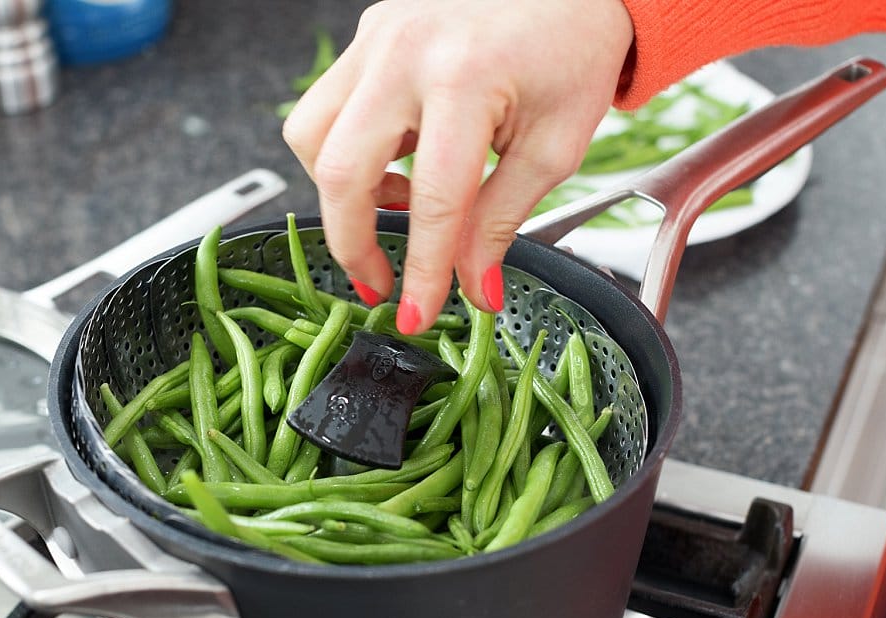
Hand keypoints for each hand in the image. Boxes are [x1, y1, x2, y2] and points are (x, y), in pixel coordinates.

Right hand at [282, 0, 634, 332]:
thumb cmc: (574, 48)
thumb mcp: (553, 147)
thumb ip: (501, 220)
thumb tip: (473, 287)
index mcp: (465, 78)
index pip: (432, 202)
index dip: (423, 271)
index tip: (416, 315)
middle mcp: (406, 51)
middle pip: (340, 170)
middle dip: (353, 242)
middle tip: (380, 280)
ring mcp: (378, 36)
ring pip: (311, 135)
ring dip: (342, 191)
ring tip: (398, 206)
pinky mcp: (369, 34)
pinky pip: (328, 107)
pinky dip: (351, 151)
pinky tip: (399, 160)